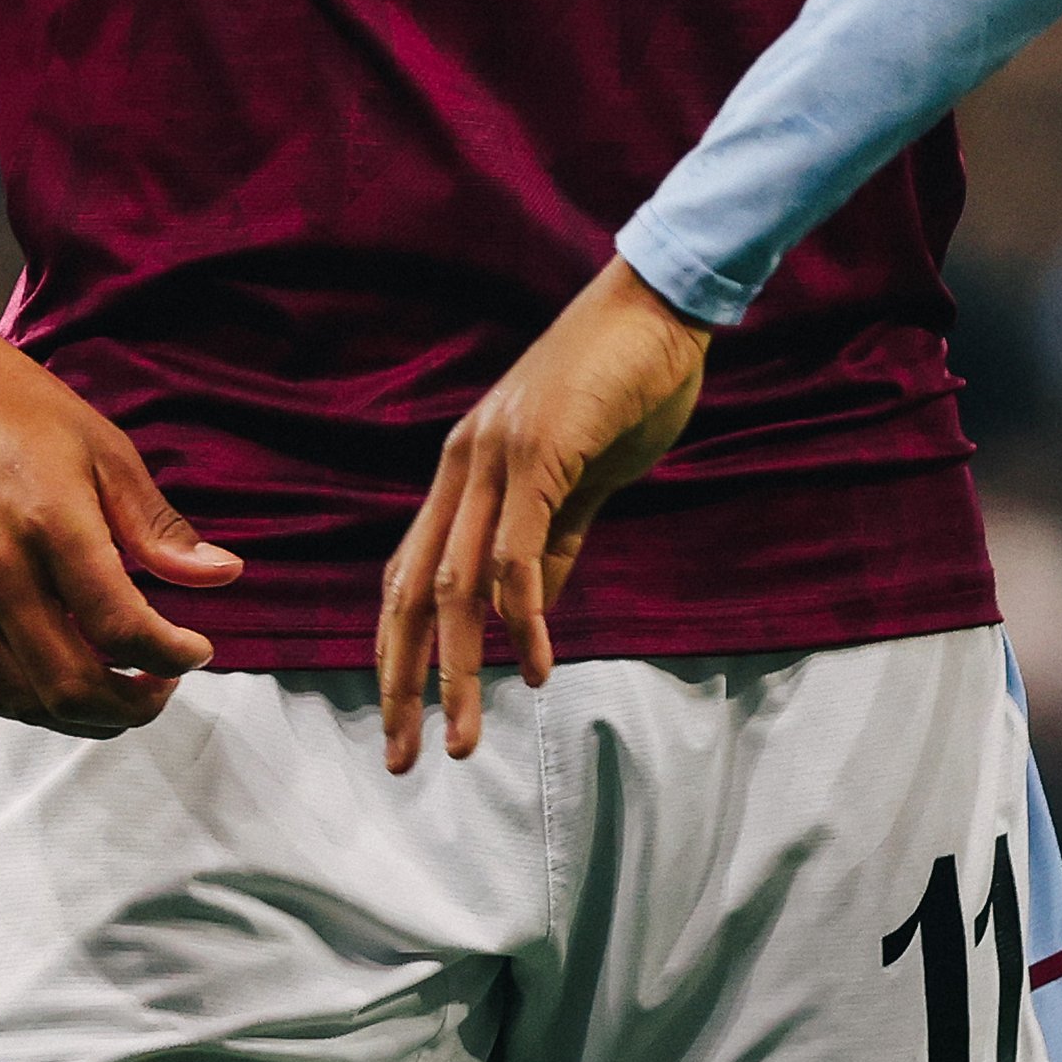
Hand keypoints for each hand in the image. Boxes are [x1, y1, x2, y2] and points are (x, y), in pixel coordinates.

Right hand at [0, 319, 240, 736]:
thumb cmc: (19, 410)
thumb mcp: (106, 451)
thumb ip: (159, 528)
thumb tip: (225, 576)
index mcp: (51, 525)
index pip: (121, 627)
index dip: (172, 656)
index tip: (197, 652)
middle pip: (70, 683)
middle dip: (132, 705)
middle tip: (164, 687)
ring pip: (22, 700)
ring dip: (82, 717)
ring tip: (122, 693)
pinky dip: (30, 703)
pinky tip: (64, 684)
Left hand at [376, 258, 707, 770]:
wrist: (663, 304)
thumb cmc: (628, 382)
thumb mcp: (583, 474)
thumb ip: (555, 539)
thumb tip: (533, 613)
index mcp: (465, 470)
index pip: (407, 575)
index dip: (398, 651)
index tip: (403, 718)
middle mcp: (464, 465)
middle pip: (411, 592)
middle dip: (403, 682)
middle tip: (404, 758)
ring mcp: (498, 456)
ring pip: (457, 585)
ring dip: (459, 670)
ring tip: (467, 735)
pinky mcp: (542, 450)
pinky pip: (518, 551)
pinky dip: (524, 617)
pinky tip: (538, 664)